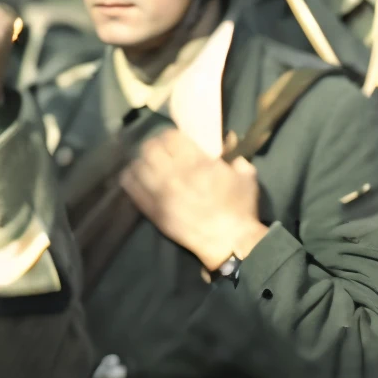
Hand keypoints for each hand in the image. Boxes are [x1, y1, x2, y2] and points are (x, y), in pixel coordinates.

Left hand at [119, 127, 268, 270]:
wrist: (228, 242)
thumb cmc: (240, 209)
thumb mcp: (246, 177)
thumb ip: (235, 157)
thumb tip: (228, 142)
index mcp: (197, 163)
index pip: (170, 137)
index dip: (171, 135)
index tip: (174, 140)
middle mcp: (174, 174)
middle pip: (150, 148)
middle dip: (155, 146)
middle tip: (160, 151)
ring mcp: (160, 193)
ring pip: (138, 165)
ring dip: (142, 161)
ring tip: (148, 163)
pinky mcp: (152, 210)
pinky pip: (131, 187)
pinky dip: (131, 178)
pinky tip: (137, 177)